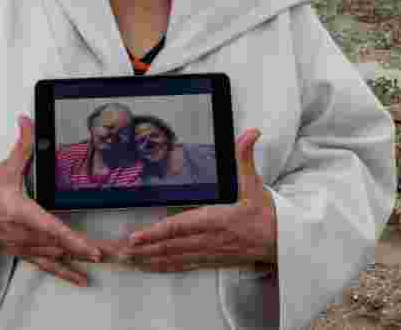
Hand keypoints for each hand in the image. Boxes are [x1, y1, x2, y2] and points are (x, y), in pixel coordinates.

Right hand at [0, 115, 103, 285]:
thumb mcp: (5, 166)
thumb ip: (21, 144)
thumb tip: (27, 119)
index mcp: (19, 211)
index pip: (49, 228)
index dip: (71, 240)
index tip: (91, 249)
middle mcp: (22, 233)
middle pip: (58, 245)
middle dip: (85, 250)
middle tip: (113, 255)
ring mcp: (22, 246)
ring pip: (55, 257)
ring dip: (80, 261)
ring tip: (105, 262)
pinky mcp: (22, 253)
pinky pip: (46, 266)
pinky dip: (65, 273)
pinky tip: (82, 279)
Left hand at [121, 128, 276, 272]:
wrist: (284, 245)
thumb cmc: (267, 216)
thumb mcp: (256, 184)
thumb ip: (246, 158)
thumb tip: (251, 133)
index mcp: (217, 220)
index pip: (181, 226)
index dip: (157, 233)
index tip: (136, 236)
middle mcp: (209, 240)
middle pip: (169, 246)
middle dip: (142, 249)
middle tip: (117, 250)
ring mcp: (209, 253)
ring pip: (173, 258)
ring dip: (148, 259)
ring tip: (125, 259)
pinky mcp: (211, 261)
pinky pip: (182, 265)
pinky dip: (163, 266)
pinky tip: (149, 266)